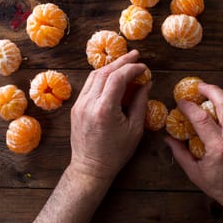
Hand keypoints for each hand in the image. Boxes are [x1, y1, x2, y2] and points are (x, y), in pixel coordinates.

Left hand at [69, 50, 150, 181]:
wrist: (90, 167)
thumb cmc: (116, 152)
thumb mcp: (134, 129)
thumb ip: (140, 103)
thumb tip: (146, 83)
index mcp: (105, 109)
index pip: (118, 78)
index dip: (132, 69)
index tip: (144, 68)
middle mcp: (89, 103)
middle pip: (105, 72)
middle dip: (122, 61)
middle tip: (136, 55)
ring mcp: (80, 104)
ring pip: (94, 76)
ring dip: (111, 67)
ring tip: (125, 62)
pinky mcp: (76, 107)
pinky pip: (89, 85)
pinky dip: (101, 76)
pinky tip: (112, 75)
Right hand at [165, 83, 222, 213]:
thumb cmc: (222, 188)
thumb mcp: (196, 174)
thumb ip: (180, 153)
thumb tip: (167, 138)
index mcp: (219, 148)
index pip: (201, 118)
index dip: (189, 106)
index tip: (181, 101)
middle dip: (210, 89)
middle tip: (200, 87)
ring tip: (215, 92)